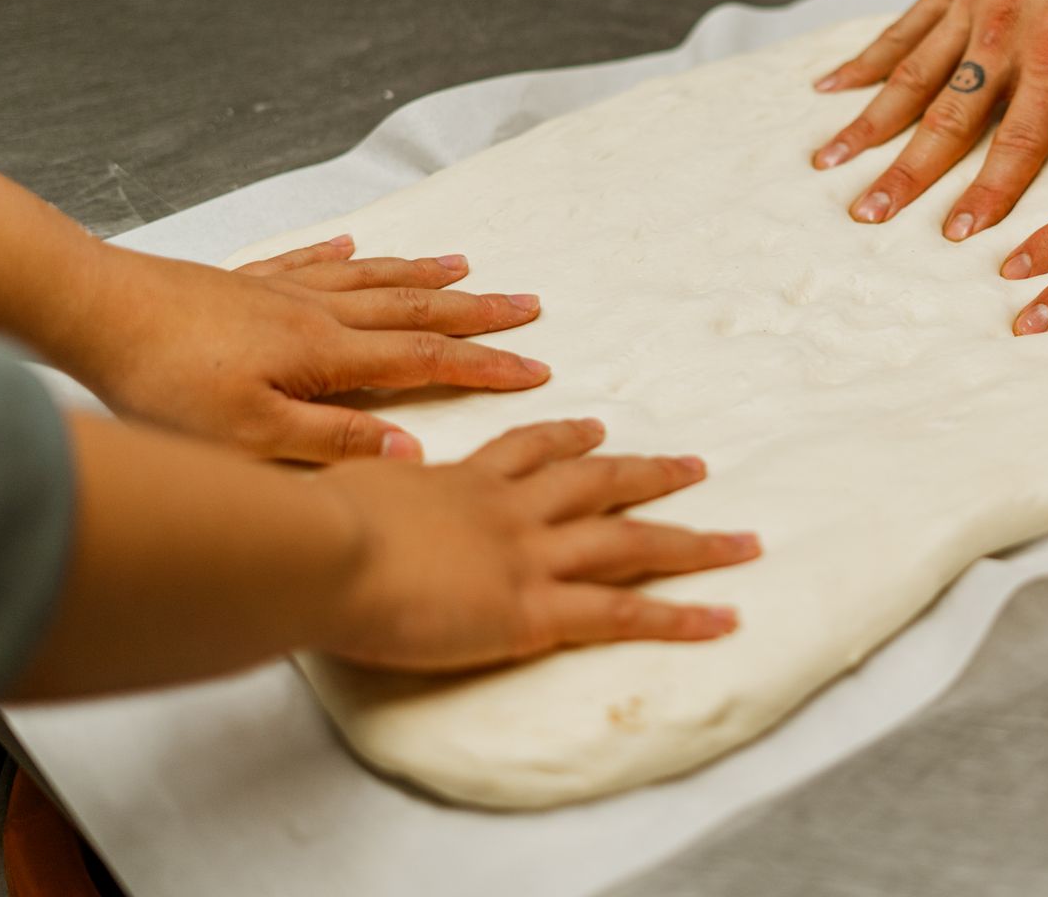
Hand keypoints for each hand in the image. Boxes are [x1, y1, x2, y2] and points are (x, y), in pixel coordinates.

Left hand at [66, 235, 548, 462]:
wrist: (93, 310)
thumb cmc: (163, 383)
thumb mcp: (249, 436)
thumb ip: (333, 442)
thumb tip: (412, 455)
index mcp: (327, 354)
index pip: (426, 360)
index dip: (485, 366)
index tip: (536, 369)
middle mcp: (317, 312)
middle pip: (414, 307)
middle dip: (477, 311)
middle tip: (529, 304)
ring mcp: (281, 289)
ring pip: (372, 278)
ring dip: (426, 274)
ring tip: (468, 265)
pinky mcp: (243, 281)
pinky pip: (309, 259)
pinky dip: (343, 254)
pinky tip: (354, 244)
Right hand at [321, 419, 758, 671]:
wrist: (317, 549)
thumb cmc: (304, 528)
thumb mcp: (327, 494)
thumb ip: (345, 494)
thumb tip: (314, 497)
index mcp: (458, 483)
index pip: (525, 452)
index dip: (565, 440)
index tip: (594, 429)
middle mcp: (507, 510)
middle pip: (597, 483)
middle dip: (649, 474)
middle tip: (695, 467)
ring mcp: (527, 556)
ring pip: (631, 542)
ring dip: (694, 541)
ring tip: (744, 542)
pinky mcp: (534, 609)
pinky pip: (624, 613)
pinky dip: (680, 615)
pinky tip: (724, 617)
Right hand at [810, 0, 1047, 240]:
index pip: (1016, 140)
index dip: (987, 192)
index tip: (959, 232)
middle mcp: (1003, 32)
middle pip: (944, 118)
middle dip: (906, 173)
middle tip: (869, 213)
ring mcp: (971, 4)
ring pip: (909, 75)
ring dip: (869, 124)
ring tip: (830, 162)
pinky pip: (903, 27)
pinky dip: (866, 59)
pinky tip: (834, 87)